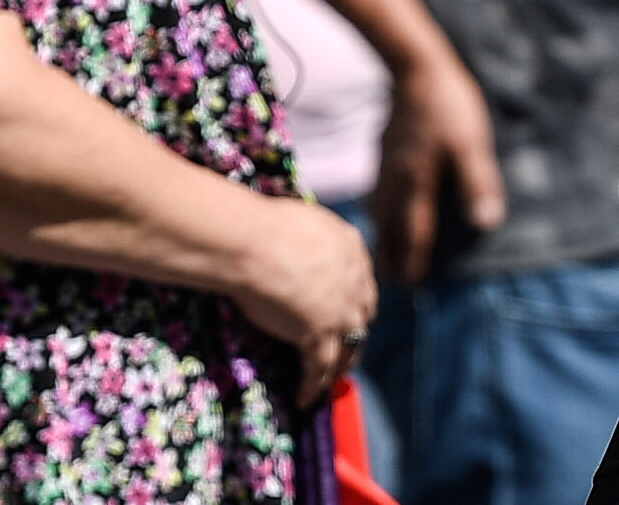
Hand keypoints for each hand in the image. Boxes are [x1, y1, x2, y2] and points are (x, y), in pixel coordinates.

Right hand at [230, 197, 377, 406]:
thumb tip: (297, 236)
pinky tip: (304, 398)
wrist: (256, 243)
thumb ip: (311, 237)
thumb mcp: (303, 220)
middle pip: (361, 318)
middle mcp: (356, 282)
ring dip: (339, 367)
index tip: (346, 313)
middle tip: (346, 350)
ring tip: (330, 380)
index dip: (354, 302)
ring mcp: (341, 311)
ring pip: (348, 348)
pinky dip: (312, 386)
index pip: (361, 283)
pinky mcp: (319, 335)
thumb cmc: (266, 225)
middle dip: (354, 335)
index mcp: (353, 250)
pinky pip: (320, 368)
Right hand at [369, 54, 506, 281]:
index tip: (414, 288)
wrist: (415, 68)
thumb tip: (486, 223)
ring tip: (387, 252)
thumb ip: (478, 184)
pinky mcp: (383, 153)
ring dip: (383, 235)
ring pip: (378, 213)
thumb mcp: (472, 145)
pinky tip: (384, 209)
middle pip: (389, 231)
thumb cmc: (449, 107)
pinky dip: (379, 211)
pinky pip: (376, 194)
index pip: (413, 236)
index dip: (414, 263)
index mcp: (417, 186)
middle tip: (395, 281)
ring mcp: (385, 167)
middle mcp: (395, 182)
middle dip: (392, 257)